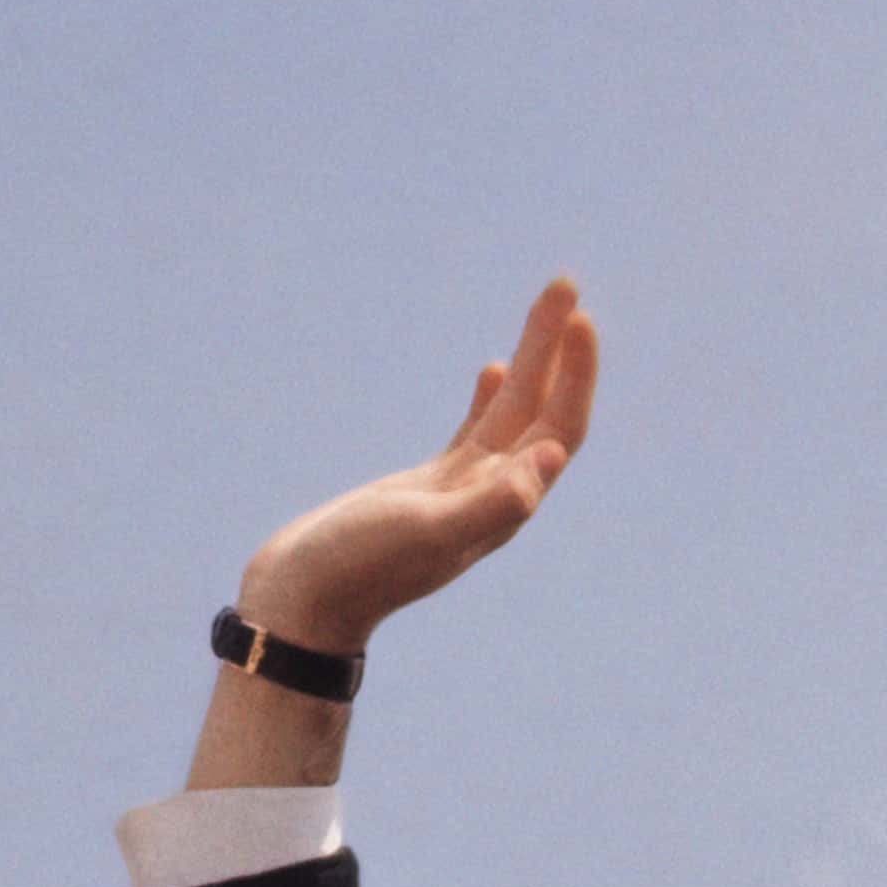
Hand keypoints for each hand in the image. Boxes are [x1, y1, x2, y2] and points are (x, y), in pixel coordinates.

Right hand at [232, 275, 602, 654]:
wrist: (306, 603)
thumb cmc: (358, 570)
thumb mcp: (428, 532)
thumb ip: (491, 501)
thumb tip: (550, 458)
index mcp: (503, 506)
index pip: (558, 430)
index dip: (575, 375)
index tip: (579, 318)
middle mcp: (493, 499)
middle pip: (542, 412)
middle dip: (558, 350)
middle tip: (566, 283)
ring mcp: (461, 492)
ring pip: (510, 414)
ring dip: (531, 359)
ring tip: (548, 305)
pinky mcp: (429, 488)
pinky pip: (476, 433)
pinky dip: (492, 398)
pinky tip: (495, 368)